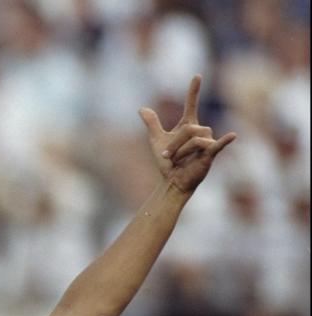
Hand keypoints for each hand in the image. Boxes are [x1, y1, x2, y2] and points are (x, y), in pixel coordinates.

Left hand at [139, 75, 235, 192]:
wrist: (172, 181)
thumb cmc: (168, 162)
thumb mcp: (156, 140)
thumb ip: (152, 124)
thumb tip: (142, 108)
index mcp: (188, 126)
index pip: (191, 104)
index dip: (193, 91)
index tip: (197, 75)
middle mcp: (200, 131)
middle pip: (189, 129)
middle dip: (174, 143)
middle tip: (166, 156)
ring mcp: (207, 142)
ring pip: (195, 138)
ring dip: (180, 151)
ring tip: (175, 161)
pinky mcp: (210, 155)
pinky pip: (217, 145)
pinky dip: (224, 141)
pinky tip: (233, 136)